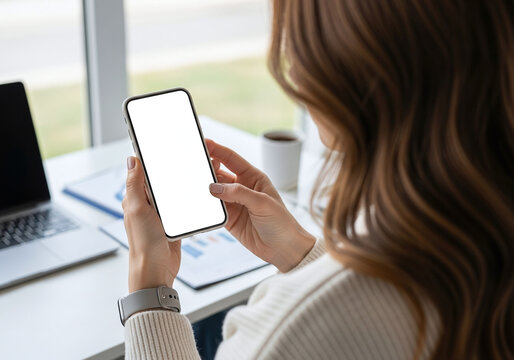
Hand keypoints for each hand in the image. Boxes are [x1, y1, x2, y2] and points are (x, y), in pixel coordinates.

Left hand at [122, 156, 180, 292]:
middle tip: (184, 157)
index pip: (142, 172)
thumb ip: (135, 184)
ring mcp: (161, 213)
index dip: (151, 160)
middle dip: (170, 171)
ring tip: (193, 173)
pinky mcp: (173, 222)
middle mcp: (147, 204)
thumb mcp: (138, 208)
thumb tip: (132, 160)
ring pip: (173, 193)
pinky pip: (182, 207)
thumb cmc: (143, 242)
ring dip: (181, 186)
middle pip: (160, 181)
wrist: (157, 269)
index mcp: (135, 198)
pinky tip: (196, 194)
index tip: (162, 147)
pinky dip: (188, 201)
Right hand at [206, 139, 314, 271]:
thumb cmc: (281, 223)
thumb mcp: (263, 203)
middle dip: (207, 168)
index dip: (217, 150)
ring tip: (193, 184)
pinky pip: (213, 209)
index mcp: (253, 177)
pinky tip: (197, 203)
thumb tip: (214, 188)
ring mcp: (234, 203)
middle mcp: (242, 188)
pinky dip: (205, 206)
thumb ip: (239, 193)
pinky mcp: (229, 219)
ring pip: (214, 191)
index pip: (231, 159)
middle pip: (219, 173)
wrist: (284, 249)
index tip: (204, 143)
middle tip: (195, 166)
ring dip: (204, 188)